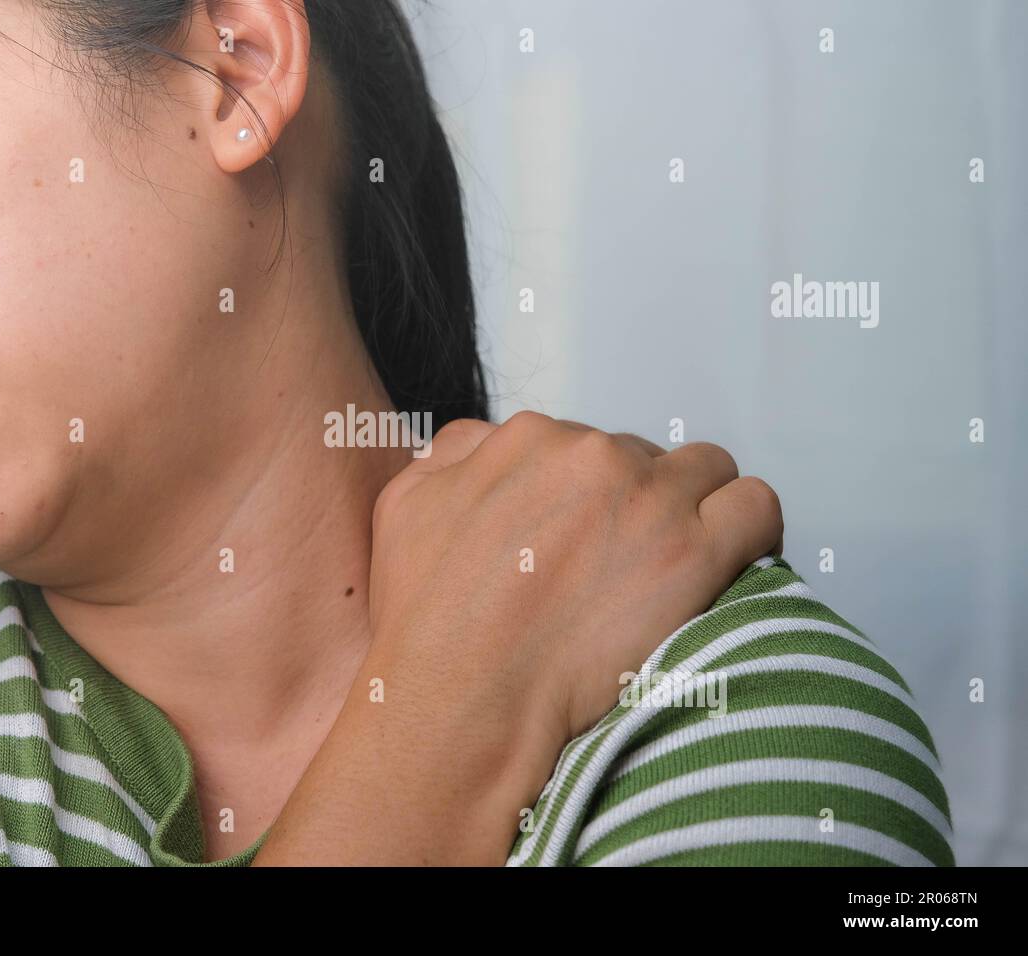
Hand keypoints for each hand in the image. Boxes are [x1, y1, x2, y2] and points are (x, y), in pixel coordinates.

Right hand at [370, 411, 781, 755]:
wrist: (461, 702)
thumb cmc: (427, 621)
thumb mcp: (407, 507)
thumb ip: (452, 454)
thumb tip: (489, 442)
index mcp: (528, 439)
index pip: (588, 446)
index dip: (590, 497)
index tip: (586, 543)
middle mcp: (592, 455)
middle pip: (646, 458)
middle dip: (638, 504)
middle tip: (620, 569)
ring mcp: (649, 500)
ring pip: (709, 471)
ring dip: (698, 509)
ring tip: (678, 565)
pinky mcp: (695, 552)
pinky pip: (757, 508)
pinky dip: (752, 531)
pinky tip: (732, 564)